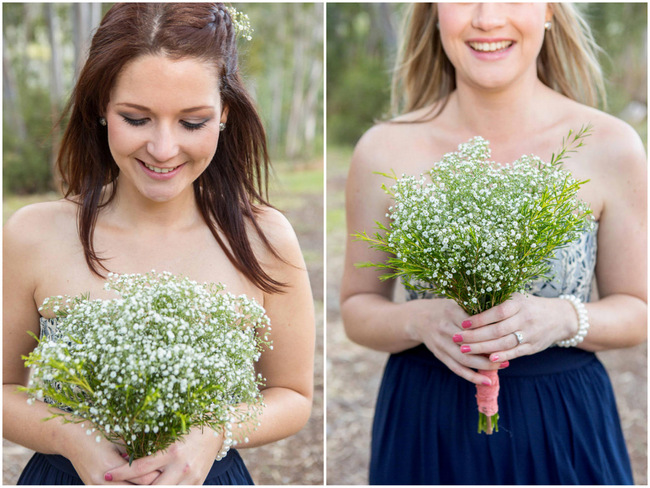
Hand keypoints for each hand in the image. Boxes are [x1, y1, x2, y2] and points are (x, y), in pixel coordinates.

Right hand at [63, 422, 158, 484]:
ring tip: (156, 480)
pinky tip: (139, 482)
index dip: (159, 475)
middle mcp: (102, 481)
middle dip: (153, 484)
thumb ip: (139, 451)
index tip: (171, 470)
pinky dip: (128, 486)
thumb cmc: (100, 433)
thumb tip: (162, 460)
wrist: (72, 438)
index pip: (143, 479)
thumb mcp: (122, 439)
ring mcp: (95, 487)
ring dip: (141, 486)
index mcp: (111, 464)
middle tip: (167, 477)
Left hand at [104, 427, 223, 484]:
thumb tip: (126, 453)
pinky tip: (158, 485)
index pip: (140, 467)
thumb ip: (152, 444)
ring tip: (134, 487)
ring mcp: (190, 478)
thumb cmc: (190, 426)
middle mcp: (181, 467)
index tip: (106, 475)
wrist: (218, 430)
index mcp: (172, 451)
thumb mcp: (171, 432)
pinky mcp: (198, 483)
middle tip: (119, 486)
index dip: (121, 472)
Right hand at [408, 298, 501, 385]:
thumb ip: (475, 310)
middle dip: (489, 352)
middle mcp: (444, 328)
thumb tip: (501, 321)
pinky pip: (456, 368)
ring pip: (464, 359)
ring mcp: (440, 343)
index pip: (474, 325)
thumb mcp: (457, 303)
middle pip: (469, 343)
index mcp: (451, 311)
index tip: (507, 336)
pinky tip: (486, 381)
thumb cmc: (444, 309)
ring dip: (484, 366)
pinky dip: (472, 376)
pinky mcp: (439, 354)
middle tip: (507, 356)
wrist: (418, 318)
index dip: (490, 332)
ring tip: (500, 367)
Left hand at [457, 293, 576, 363]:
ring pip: (503, 343)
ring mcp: (530, 334)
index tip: (462, 323)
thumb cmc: (529, 306)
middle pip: (497, 330)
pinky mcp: (532, 347)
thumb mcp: (516, 298)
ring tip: (464, 350)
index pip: (497, 312)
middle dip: (475, 336)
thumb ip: (497, 302)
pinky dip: (501, 357)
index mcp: (519, 303)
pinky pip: (514, 353)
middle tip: (456, 338)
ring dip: (482, 348)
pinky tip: (487, 359)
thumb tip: (468, 306)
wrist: (559, 317)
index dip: (479, 319)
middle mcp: (525, 319)